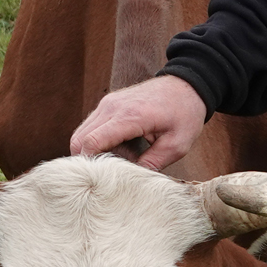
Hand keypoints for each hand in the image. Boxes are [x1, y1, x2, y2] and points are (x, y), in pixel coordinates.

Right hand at [68, 75, 208, 170]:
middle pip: (79, 140)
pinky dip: (98, 141)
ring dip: (94, 151)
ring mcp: (107, 103)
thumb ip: (152, 164)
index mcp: (130, 116)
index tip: (103, 178)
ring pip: (81, 134)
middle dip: (90, 161)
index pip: (92, 142)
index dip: (91, 165)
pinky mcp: (108, 104)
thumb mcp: (177, 145)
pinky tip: (121, 147)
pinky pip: (91, 127)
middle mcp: (112, 107)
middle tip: (113, 170)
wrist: (186, 86)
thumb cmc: (185, 114)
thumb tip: (130, 180)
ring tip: (120, 157)